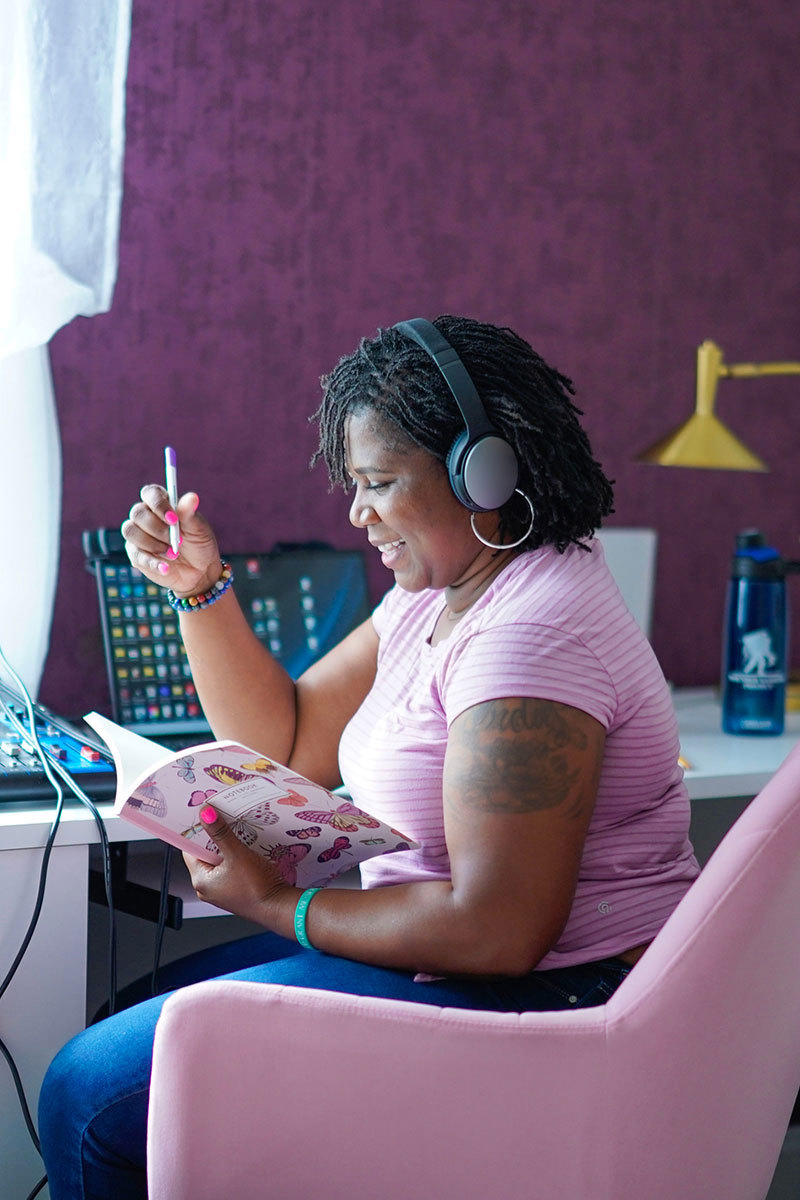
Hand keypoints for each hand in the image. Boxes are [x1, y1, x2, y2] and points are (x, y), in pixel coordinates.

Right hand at [121, 484, 221, 596]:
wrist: (199, 571)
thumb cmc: (199, 543)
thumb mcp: (198, 528)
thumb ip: (189, 513)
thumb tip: (192, 497)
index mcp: (162, 504)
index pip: (150, 493)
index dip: (158, 504)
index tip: (173, 519)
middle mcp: (146, 516)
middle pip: (137, 513)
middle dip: (157, 528)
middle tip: (177, 541)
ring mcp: (138, 535)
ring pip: (130, 531)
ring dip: (153, 544)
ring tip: (174, 554)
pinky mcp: (136, 554)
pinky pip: (136, 555)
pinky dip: (152, 562)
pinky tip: (166, 568)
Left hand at [182, 806, 293, 925]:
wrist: (278, 908)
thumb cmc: (257, 887)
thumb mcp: (238, 854)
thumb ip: (220, 832)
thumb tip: (205, 814)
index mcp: (201, 880)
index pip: (190, 850)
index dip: (196, 832)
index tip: (204, 817)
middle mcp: (207, 888)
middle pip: (205, 854)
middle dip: (214, 838)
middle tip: (223, 821)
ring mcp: (221, 890)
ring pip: (219, 861)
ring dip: (227, 847)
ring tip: (236, 834)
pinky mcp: (234, 891)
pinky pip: (229, 869)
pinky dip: (235, 858)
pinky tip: (246, 850)